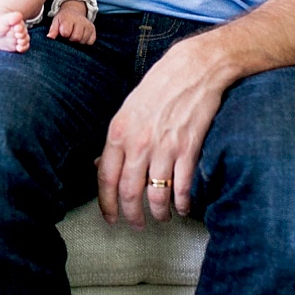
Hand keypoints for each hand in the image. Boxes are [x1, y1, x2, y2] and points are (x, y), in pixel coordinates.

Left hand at [47, 0, 96, 43]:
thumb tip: (49, 38)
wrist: (74, 11)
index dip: (63, 35)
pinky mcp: (93, 29)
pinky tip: (81, 37)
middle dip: (71, 39)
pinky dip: (85, 41)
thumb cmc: (63, 19)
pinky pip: (90, 41)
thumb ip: (53, 30)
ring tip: (74, 35)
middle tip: (68, 35)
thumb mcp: (56, 21)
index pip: (66, 32)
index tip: (62, 33)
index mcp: (69, 18)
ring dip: (78, 41)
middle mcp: (80, 20)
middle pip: (76, 38)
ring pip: (83, 40)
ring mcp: (88, 25)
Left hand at [96, 36, 228, 229]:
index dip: (106, 204)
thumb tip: (100, 165)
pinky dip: (183, 204)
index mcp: (118, 133)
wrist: (193, 69)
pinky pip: (182, 189)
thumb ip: (116, 141)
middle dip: (132, 215)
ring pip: (156, 196)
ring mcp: (164, 148)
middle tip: (137, 224)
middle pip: (129, 192)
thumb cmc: (159, 87)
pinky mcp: (188, 150)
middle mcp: (138, 143)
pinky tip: (183, 207)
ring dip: (159, 213)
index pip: (105, 179)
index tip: (110, 218)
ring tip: (162, 217)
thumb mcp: (127, 110)